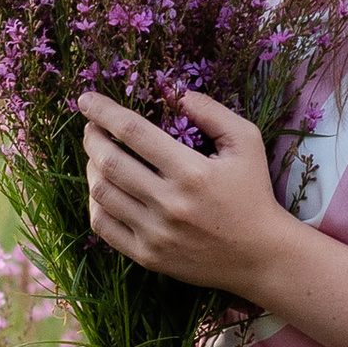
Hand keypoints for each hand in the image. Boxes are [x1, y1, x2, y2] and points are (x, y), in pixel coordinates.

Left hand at [77, 89, 290, 296]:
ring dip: (91, 168)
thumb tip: (173, 91)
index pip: (133, 132)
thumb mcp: (246, 142)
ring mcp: (156, 233)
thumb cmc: (253, 193)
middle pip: (110, 162)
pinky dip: (95, 203)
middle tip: (91, 127)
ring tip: (97, 156)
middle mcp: (170, 203)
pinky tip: (102, 189)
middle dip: (92, 137)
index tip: (87, 100)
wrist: (260, 255)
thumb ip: (212, 111)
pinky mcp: (148, 256)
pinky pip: (103, 226)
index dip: (104, 111)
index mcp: (192, 171)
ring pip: (102, 193)